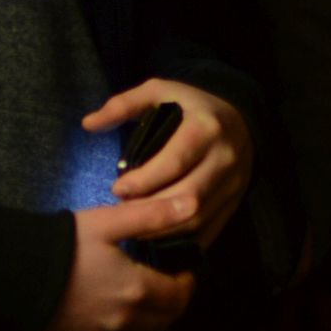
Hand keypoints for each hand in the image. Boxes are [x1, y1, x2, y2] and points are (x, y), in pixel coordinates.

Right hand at [43, 195, 196, 330]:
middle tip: (172, 283)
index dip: (188, 283)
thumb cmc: (64, 244)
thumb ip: (153, 215)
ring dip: (154, 320)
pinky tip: (119, 313)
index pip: (179, 296)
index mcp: (137, 291)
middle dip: (175, 302)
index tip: (185, 270)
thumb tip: (192, 204)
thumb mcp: (109, 222)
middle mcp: (125, 321)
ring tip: (149, 298)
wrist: (15, 273)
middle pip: (165, 320)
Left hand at [83, 79, 252, 245]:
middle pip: (187, 197)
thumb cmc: (191, 106)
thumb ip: (124, 104)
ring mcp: (234, 183)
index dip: (144, 181)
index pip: (174, 162)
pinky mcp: (235, 202)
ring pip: (198, 218)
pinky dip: (182, 238)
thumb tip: (88, 124)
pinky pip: (209, 230)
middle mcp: (224, 158)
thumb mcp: (160, 92)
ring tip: (134, 226)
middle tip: (123, 212)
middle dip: (151, 209)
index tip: (117, 190)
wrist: (242, 120)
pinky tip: (157, 235)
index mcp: (205, 128)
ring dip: (163, 228)